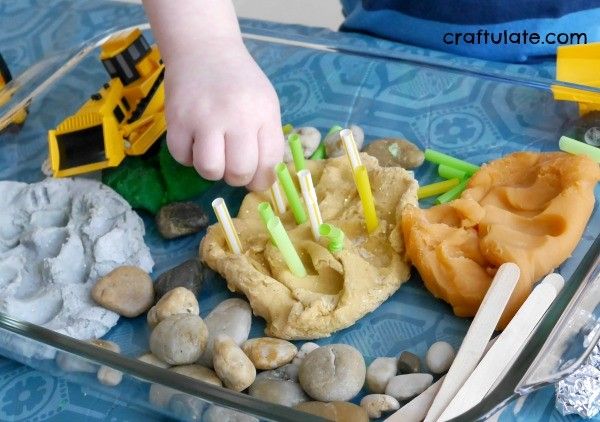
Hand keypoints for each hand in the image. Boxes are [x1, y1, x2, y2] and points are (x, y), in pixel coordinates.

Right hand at [163, 38, 283, 190]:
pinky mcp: (177, 118)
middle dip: (236, 177)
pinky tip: (194, 141)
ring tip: (212, 154)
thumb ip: (267, 138)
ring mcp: (204, 117)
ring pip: (209, 169)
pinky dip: (188, 156)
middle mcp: (236, 116)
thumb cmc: (239, 81)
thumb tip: (262, 179)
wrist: (204, 48)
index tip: (254, 178)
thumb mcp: (265, 103)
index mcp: (263, 113)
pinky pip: (182, 157)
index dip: (262, 180)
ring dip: (211, 170)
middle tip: (231, 165)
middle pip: (239, 171)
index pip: (269, 164)